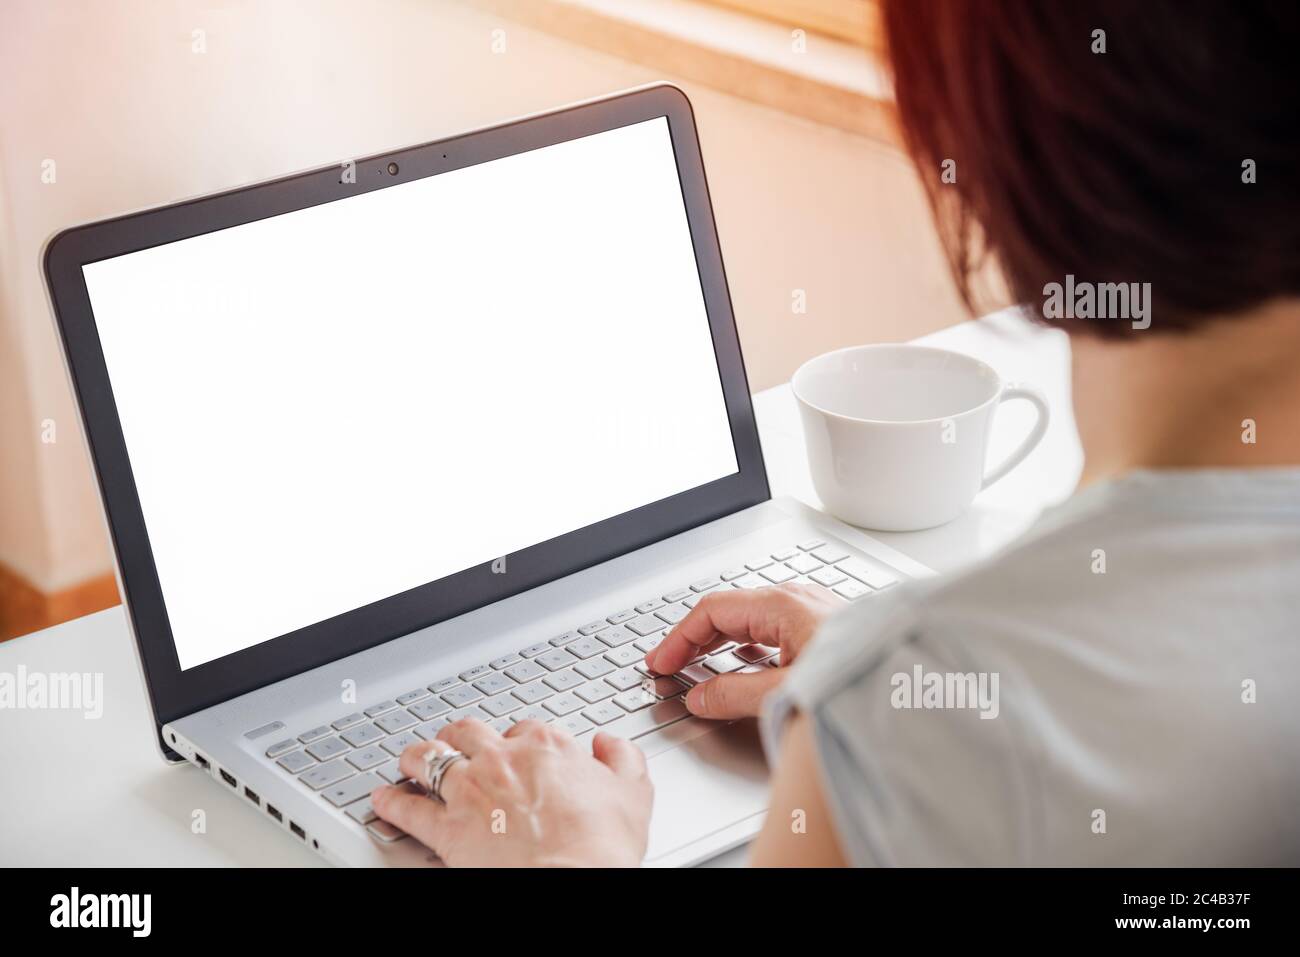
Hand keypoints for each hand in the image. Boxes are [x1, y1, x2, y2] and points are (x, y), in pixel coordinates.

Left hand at [371, 718, 652, 866]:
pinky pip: (408, 809)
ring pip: (430, 758)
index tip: (516, 750)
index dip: (517, 740)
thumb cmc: (601, 843)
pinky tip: (383, 801)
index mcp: (546, 746)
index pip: (524, 729)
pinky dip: (391, 803)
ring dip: (417, 756)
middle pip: (468, 732)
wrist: (572, 878)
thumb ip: (622, 758)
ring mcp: (470, 790)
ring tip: (410, 759)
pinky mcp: (446, 827)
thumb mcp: (633, 791)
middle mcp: (502, 759)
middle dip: (459, 735)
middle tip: (455, 741)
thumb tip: (609, 743)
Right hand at [646, 583, 841, 719]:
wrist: (913, 684)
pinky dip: (748, 643)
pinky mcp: (827, 627)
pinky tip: (747, 661)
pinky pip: (774, 627)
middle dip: (694, 639)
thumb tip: (699, 697)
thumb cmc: (860, 679)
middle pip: (728, 611)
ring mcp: (814, 610)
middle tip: (670, 666)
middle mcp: (797, 600)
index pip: (710, 611)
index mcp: (781, 605)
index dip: (677, 639)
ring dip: (721, 641)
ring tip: (701, 666)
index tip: (660, 663)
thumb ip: (733, 694)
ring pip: (751, 618)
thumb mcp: (784, 692)